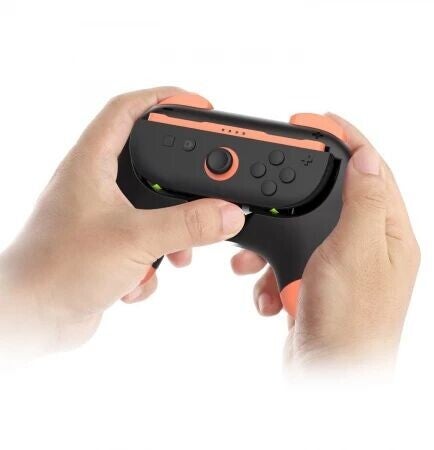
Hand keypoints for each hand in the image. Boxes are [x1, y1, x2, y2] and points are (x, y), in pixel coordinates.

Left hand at [0, 87, 244, 357]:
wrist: (31, 318)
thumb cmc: (59, 269)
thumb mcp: (135, 239)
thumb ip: (187, 224)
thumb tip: (227, 214)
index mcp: (91, 164)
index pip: (126, 109)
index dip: (162, 99)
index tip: (196, 104)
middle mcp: (94, 185)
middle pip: (147, 160)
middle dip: (177, 179)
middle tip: (204, 185)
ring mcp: (101, 217)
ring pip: (151, 208)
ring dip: (171, 231)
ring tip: (178, 251)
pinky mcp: (108, 246)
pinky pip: (143, 242)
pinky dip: (151, 261)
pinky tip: (138, 278)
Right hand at [231, 114, 419, 375]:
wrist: (327, 374)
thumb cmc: (348, 322)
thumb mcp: (355, 252)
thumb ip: (363, 203)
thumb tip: (368, 158)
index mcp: (389, 233)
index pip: (374, 169)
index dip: (347, 138)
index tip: (317, 119)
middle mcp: (370, 246)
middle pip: (336, 195)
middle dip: (301, 188)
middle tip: (277, 170)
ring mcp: (341, 266)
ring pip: (304, 229)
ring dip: (274, 239)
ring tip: (254, 257)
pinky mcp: (316, 283)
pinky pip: (289, 260)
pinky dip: (270, 269)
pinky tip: (266, 286)